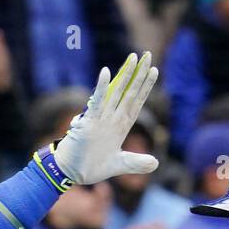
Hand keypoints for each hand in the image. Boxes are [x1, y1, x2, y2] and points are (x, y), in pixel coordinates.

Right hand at [52, 52, 158, 185]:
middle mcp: (112, 119)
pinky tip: (106, 72)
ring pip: (116, 93)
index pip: (136, 102)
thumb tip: (156, 163)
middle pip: (129, 92)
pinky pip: (96, 103)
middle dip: (139, 75)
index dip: (145, 87)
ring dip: (125, 76)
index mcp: (121, 126)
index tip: (154, 70)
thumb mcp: (120, 165)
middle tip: (148, 55)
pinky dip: (101, 89)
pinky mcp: (89, 122)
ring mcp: (101, 119)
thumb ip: (137, 163)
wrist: (73, 173)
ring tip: (134, 58)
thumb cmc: (92, 167)